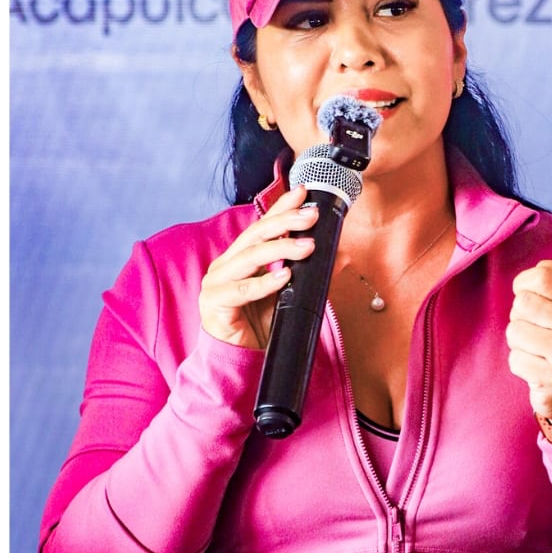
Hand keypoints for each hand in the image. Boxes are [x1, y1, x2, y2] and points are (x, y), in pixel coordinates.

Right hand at [199, 187, 317, 353]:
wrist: (240, 360)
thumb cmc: (259, 326)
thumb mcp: (287, 293)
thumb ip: (305, 271)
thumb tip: (338, 253)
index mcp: (238, 258)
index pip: (261, 226)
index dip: (281, 208)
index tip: (302, 192)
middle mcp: (224, 265)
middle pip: (255, 235)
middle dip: (285, 222)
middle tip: (310, 217)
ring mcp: (215, 283)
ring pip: (250, 257)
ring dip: (281, 249)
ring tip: (307, 247)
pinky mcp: (213, 304)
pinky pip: (242, 290)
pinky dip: (264, 283)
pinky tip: (284, 276)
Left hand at [506, 260, 551, 431]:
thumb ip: (551, 284)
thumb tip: (541, 267)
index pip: (543, 277)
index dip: (524, 286)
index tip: (528, 298)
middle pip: (522, 305)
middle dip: (519, 318)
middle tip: (534, 332)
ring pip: (514, 332)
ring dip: (517, 343)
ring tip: (535, 351)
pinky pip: (515, 360)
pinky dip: (519, 364)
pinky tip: (535, 368)